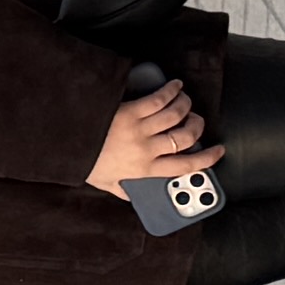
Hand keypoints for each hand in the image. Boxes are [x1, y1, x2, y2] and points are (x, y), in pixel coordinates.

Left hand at [85, 81, 219, 188]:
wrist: (66, 143)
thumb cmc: (86, 163)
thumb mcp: (108, 184)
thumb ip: (125, 191)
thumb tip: (136, 197)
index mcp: (145, 170)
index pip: (185, 167)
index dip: (207, 158)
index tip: (218, 151)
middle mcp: (146, 150)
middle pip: (186, 138)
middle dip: (197, 126)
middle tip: (197, 121)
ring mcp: (139, 130)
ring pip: (176, 116)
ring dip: (186, 106)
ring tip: (186, 102)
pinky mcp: (130, 112)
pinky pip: (159, 100)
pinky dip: (171, 91)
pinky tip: (175, 87)